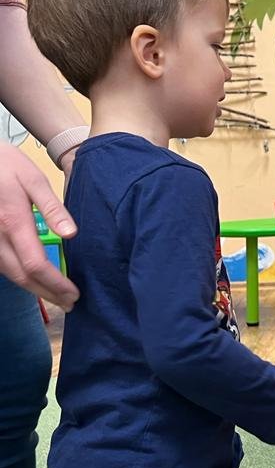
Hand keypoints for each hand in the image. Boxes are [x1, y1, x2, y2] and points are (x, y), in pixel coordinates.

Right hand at [0, 143, 78, 308]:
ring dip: (34, 288)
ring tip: (57, 296)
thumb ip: (52, 208)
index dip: (56, 284)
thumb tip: (71, 234)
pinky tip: (35, 278)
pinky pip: (2, 265)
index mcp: (13, 222)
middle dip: (48, 293)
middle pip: (22, 277)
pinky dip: (20, 276)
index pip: (36, 265)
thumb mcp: (33, 179)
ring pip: (9, 274)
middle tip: (70, 303)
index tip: (74, 293)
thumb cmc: (5, 164)